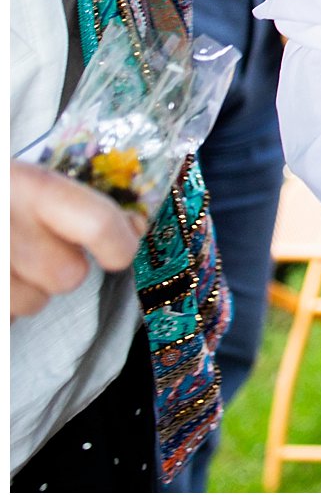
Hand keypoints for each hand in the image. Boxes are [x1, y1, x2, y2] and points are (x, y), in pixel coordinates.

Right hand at [11, 161, 143, 320]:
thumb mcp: (20, 176)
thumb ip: (75, 198)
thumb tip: (134, 226)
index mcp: (27, 186)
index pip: (98, 224)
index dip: (120, 242)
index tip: (121, 247)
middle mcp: (6, 229)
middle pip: (69, 277)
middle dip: (58, 267)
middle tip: (30, 246)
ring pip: (35, 304)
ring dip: (24, 288)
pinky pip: (6, 318)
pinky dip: (1, 303)